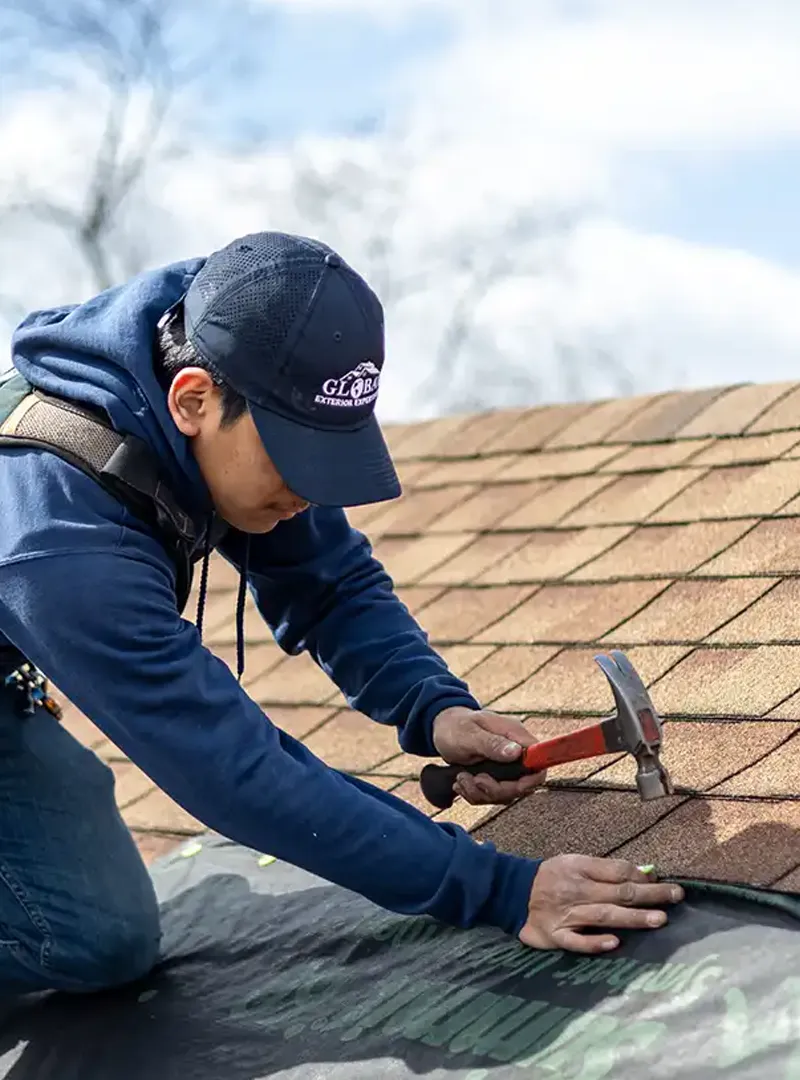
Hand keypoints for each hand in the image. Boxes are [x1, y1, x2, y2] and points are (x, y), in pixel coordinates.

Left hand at [431, 706, 545, 804]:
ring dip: (481, 793)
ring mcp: (506, 765)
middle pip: (523, 784)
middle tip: (475, 780)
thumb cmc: (455, 726)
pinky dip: (475, 794)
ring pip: (506, 793)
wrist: (442, 729)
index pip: (539, 760)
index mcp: (514, 735)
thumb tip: (517, 752)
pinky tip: (461, 783)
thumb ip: (492, 743)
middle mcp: (515, 751)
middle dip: (496, 790)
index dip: (531, 778)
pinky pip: (492, 795)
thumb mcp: (469, 734)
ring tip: (461, 778)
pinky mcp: (495, 776)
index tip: (510, 785)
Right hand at [520, 855, 684, 953]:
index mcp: (580, 868)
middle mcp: (576, 890)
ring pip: (604, 915)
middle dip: (650, 895)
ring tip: (659, 920)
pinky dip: (593, 941)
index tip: (666, 882)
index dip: (642, 876)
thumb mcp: (575, 863)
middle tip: (676, 897)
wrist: (511, 891)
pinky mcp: (556, 935)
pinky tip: (613, 943)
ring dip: (632, 918)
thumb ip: (607, 869)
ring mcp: (566, 914)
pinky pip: (576, 941)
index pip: (617, 871)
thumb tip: (645, 873)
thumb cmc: (550, 876)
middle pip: (618, 893)